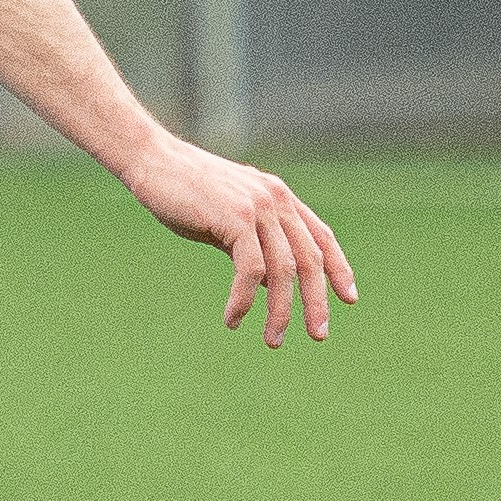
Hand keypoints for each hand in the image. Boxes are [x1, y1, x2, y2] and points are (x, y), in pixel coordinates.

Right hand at [117, 133, 356, 347]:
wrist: (152, 161)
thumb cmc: (186, 193)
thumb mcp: (230, 221)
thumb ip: (255, 247)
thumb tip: (272, 285)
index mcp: (279, 197)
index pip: (321, 236)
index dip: (338, 268)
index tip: (349, 298)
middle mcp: (275, 199)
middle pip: (310, 258)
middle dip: (317, 301)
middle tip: (318, 335)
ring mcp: (257, 207)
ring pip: (284, 270)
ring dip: (280, 311)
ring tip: (273, 340)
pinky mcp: (235, 217)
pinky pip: (251, 270)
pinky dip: (244, 300)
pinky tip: (234, 319)